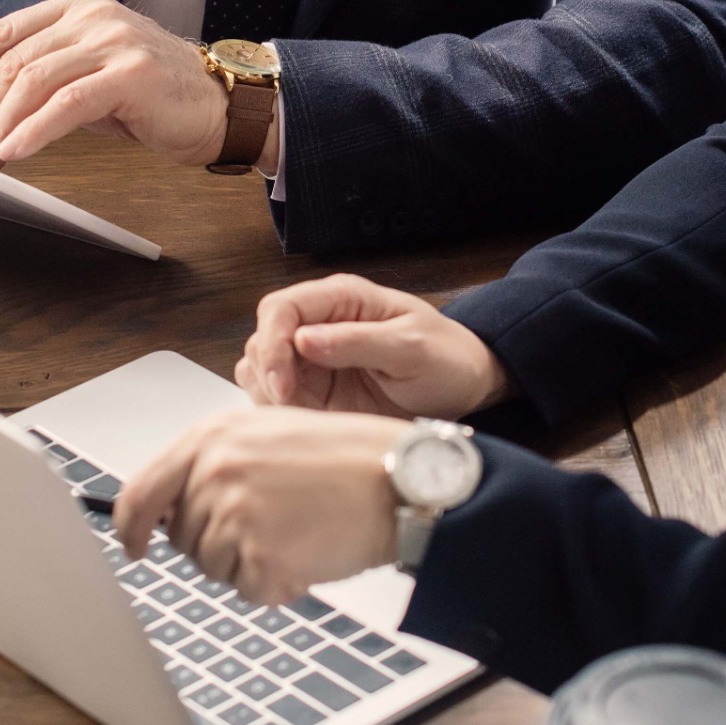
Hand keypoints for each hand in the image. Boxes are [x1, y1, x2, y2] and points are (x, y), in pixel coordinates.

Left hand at [0, 0, 268, 171]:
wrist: (222, 107)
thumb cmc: (154, 97)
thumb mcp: (89, 77)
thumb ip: (42, 78)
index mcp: (77, 7)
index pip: (2, 33)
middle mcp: (92, 14)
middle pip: (13, 61)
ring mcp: (114, 39)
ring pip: (33, 81)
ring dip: (2, 128)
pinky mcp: (132, 73)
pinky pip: (67, 102)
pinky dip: (34, 130)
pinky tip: (16, 152)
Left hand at [115, 403, 406, 602]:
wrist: (397, 480)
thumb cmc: (344, 456)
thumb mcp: (268, 433)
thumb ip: (211, 461)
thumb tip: (165, 507)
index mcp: (212, 436)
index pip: (140, 492)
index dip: (129, 527)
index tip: (133, 546)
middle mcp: (215, 472)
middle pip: (181, 537)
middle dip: (216, 541)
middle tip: (271, 521)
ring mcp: (234, 516)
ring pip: (212, 567)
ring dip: (248, 561)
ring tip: (295, 529)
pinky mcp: (258, 557)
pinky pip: (247, 590)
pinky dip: (275, 582)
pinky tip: (307, 550)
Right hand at [235, 273, 509, 418]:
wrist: (466, 389)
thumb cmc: (447, 358)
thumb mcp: (412, 348)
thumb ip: (358, 341)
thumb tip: (303, 340)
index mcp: (342, 299)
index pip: (280, 307)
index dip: (272, 343)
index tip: (283, 385)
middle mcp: (320, 324)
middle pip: (262, 338)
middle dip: (268, 374)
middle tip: (293, 407)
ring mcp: (314, 360)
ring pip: (259, 369)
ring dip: (269, 395)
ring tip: (303, 417)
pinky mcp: (315, 391)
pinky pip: (274, 398)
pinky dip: (278, 414)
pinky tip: (306, 425)